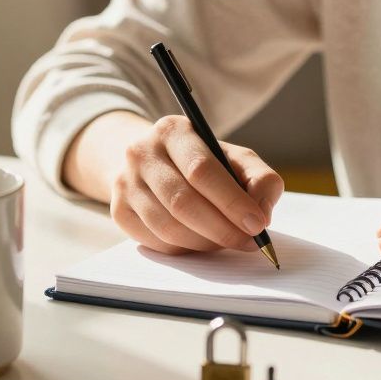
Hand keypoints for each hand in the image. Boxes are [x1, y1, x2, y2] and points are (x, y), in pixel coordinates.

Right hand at [102, 115, 284, 254]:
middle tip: (248, 242)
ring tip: (227, 241)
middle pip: (182, 202)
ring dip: (205, 243)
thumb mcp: (234, 158)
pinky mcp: (119, 211)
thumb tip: (261, 213)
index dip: (232, 201)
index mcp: (172, 130)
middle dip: (222, 228)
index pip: (201, 170)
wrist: (153, 163)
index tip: (258, 224)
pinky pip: (155, 242)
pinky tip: (201, 241)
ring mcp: (125, 183)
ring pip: (168, 227)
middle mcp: (141, 153)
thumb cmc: (202, 162)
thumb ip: (259, 179)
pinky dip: (185, 249)